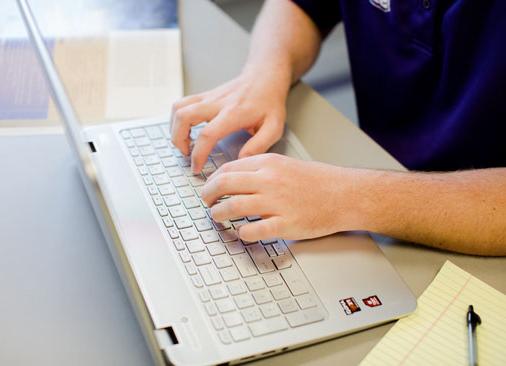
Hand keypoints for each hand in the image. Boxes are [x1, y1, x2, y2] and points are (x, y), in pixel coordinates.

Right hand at [170, 68, 289, 172]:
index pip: (207, 134)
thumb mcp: (274, 127)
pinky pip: (181, 104)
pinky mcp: (204, 96)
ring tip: (183, 144)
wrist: (265, 76)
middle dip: (178, 140)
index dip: (198, 154)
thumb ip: (259, 145)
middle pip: (184, 116)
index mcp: (233, 113)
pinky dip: (177, 119)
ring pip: (178, 108)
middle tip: (186, 155)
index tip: (197, 168)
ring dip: (174, 128)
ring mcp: (208, 97)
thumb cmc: (269, 102)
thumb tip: (241, 160)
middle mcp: (216, 103)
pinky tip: (185, 131)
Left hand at [201, 153, 365, 241]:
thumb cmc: (318, 181)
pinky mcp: (285, 224)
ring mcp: (277, 203)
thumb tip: (234, 179)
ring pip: (234, 207)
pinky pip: (254, 230)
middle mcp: (269, 180)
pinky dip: (242, 233)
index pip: (228, 169)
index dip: (212, 180)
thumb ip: (260, 170)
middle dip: (208, 195)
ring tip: (217, 216)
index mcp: (268, 163)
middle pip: (225, 185)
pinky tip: (242, 232)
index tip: (209, 187)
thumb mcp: (285, 164)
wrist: (344, 194)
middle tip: (206, 202)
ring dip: (219, 213)